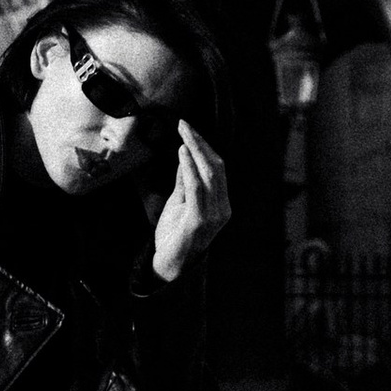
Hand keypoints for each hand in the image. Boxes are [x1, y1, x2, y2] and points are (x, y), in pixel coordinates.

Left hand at [152, 117, 230, 281]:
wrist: (167, 265)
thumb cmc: (174, 234)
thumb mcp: (179, 201)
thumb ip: (185, 180)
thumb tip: (185, 153)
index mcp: (221, 204)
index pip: (217, 169)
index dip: (204, 146)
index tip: (189, 129)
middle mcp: (222, 209)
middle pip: (216, 167)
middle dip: (200, 143)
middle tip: (185, 125)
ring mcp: (213, 216)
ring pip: (209, 175)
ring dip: (196, 151)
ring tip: (184, 134)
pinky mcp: (199, 221)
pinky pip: (196, 189)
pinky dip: (190, 168)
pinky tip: (183, 153)